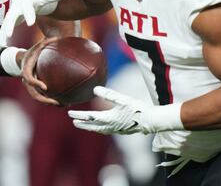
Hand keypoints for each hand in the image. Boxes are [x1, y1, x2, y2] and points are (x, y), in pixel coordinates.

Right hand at [0, 0, 67, 48]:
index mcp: (27, 1)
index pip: (28, 7)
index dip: (29, 14)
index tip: (31, 23)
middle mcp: (16, 7)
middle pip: (12, 16)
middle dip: (10, 25)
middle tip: (9, 35)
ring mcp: (11, 14)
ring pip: (6, 25)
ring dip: (3, 34)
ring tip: (1, 46)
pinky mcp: (9, 21)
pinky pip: (4, 29)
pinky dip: (1, 38)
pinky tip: (0, 47)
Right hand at [19, 37, 60, 105]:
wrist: (24, 59)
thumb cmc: (33, 52)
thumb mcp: (38, 45)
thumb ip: (46, 42)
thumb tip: (58, 37)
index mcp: (26, 71)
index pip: (29, 79)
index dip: (36, 84)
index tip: (45, 87)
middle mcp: (27, 81)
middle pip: (34, 94)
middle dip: (45, 100)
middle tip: (56, 102)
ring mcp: (31, 87)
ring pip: (39, 98)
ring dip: (50, 102)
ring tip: (64, 104)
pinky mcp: (36, 89)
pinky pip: (44, 96)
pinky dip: (53, 99)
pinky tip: (66, 101)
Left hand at [68, 86, 182, 134]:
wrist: (150, 121)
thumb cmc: (137, 109)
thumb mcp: (122, 99)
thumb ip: (108, 94)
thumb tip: (95, 89)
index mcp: (108, 118)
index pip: (89, 117)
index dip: (78, 114)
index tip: (69, 112)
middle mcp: (109, 126)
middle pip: (91, 125)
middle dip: (82, 123)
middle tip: (73, 121)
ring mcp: (115, 130)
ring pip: (98, 129)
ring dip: (90, 127)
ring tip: (84, 125)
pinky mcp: (121, 131)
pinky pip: (106, 131)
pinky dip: (99, 128)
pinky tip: (101, 127)